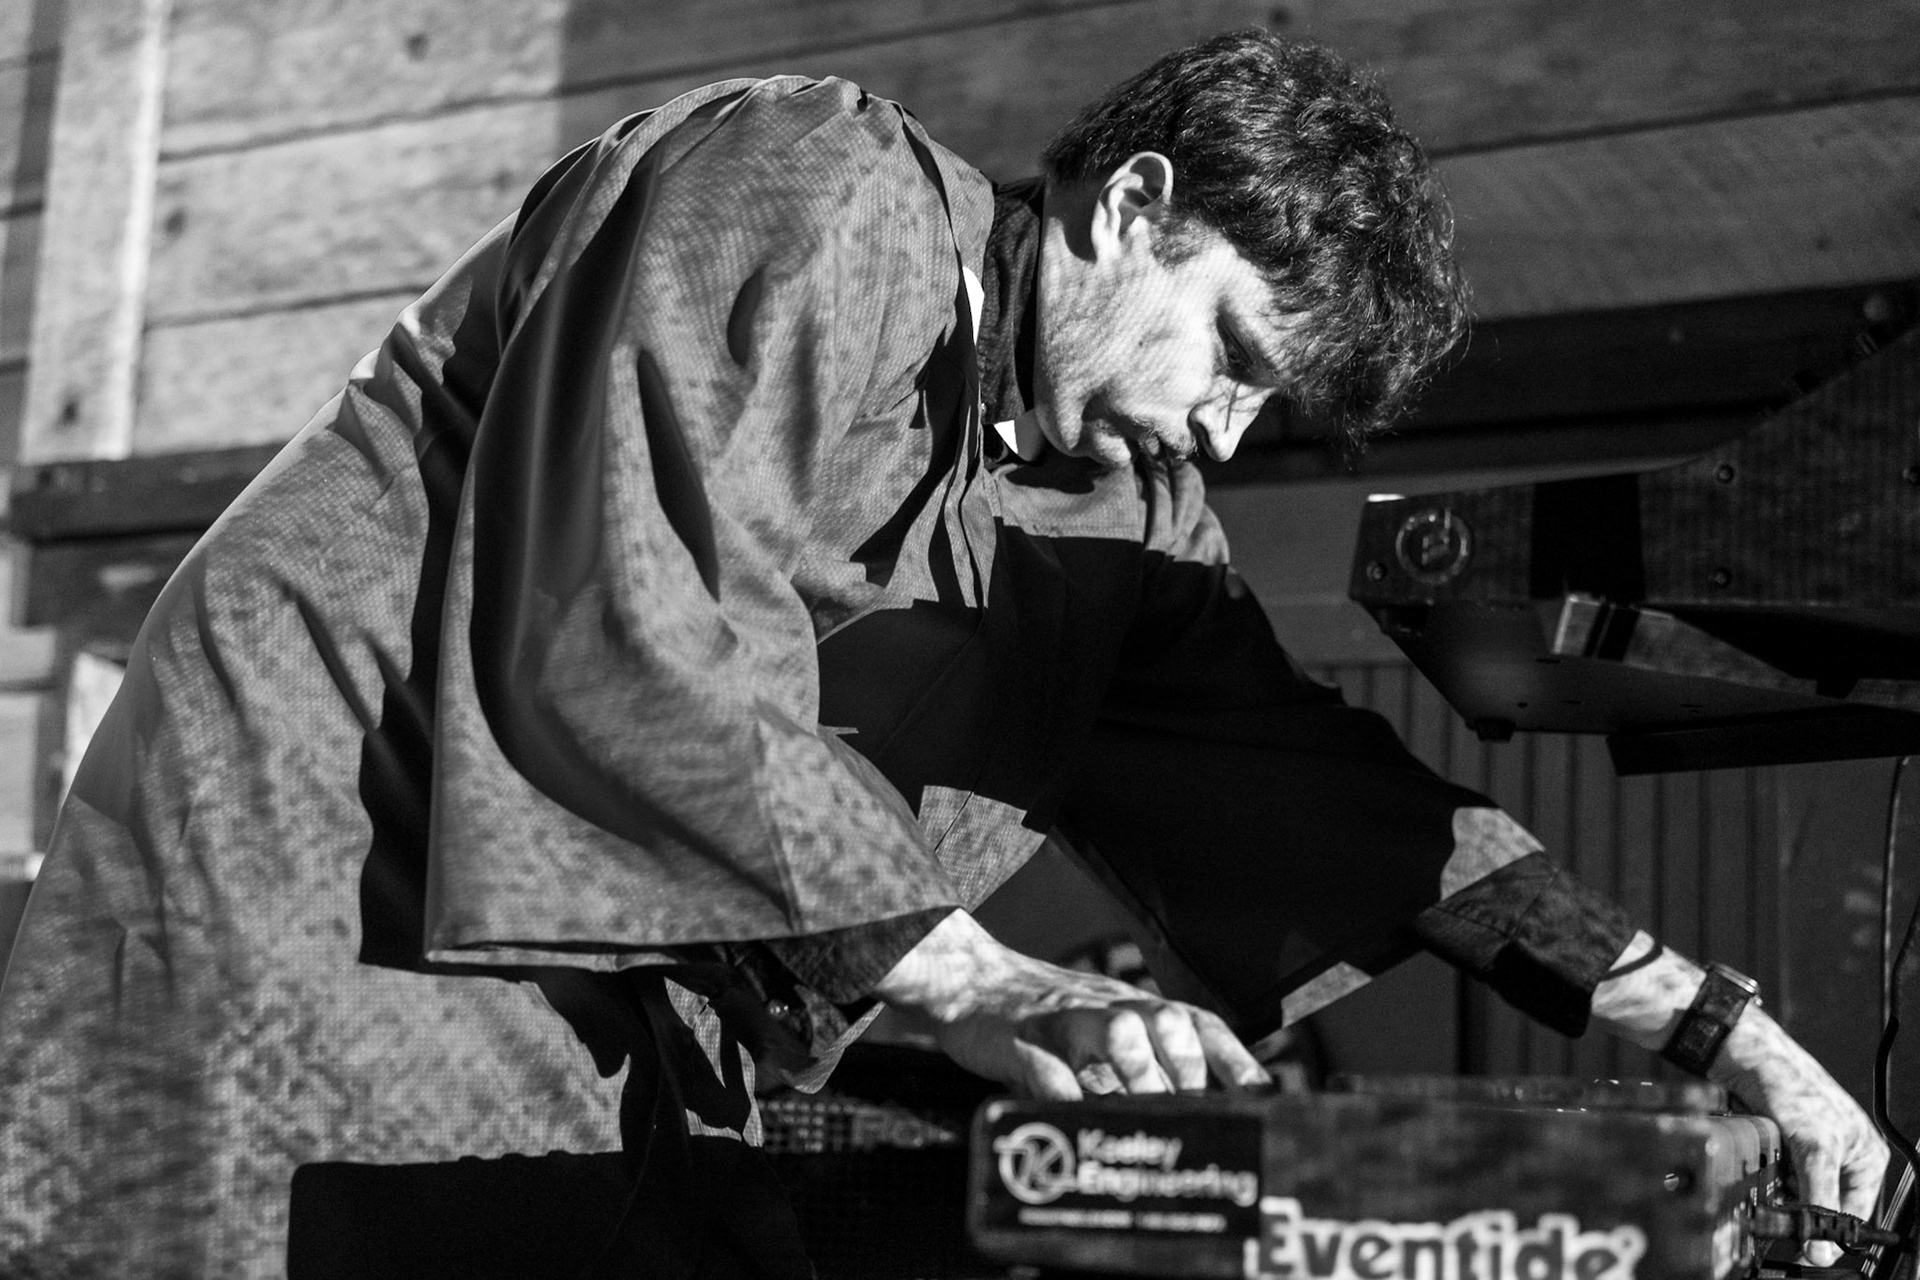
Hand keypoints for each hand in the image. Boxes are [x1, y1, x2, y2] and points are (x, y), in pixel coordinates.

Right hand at [873, 909, 1269, 1098]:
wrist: (968, 979)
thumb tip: (1198, 1122)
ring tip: (1140, 1118)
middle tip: (1189, 1118)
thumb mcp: (1102, 1031)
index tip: (1264, 1098)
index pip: (1199, 1025)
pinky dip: (1065, 1095)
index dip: (1235, 1061)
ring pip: (1116, 1033)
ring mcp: (1064, 1021)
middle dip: (1187, 1072)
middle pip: (1166, 1024)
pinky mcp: (1019, 1040)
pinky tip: (1075, 1121)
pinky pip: (1047, 1066)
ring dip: (1137, 1076)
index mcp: (1133, 1007)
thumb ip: (1143, 1069)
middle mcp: (1107, 1007)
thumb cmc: (1045, 1020)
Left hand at [1714, 1010, 1890, 1264]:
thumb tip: (1822, 1248)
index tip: (1804, 1246)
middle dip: (1800, 1205)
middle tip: (1780, 1205)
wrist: (1745, 1058)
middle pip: (1822, 1203)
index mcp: (1867, 1157)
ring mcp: (1810, 1151)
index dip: (1829, 1232)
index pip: (1854, 1213)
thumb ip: (1821, 1198)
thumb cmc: (1791, 1086)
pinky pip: (1774, 1176)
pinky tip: (1757, 1163)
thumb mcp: (1815, 1149)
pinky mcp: (1781, 1146)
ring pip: (1795, 1192)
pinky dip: (1764, 1174)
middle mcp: (1842, 1156)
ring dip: (1779, 1189)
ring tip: (1767, 1174)